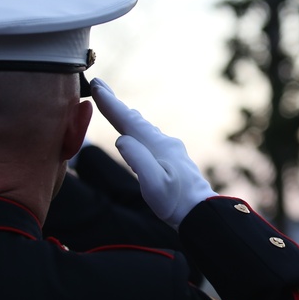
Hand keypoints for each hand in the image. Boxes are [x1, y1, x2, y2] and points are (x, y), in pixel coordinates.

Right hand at [90, 78, 217, 228]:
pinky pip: (148, 138)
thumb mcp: (153, 183)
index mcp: (158, 146)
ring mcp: (169, 151)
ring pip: (142, 128)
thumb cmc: (176, 202)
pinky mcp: (171, 160)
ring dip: (126, 116)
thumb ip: (137, 159)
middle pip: (134, 120)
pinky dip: (137, 129)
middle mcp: (164, 143)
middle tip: (99, 86)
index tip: (96, 85)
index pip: (129, 121)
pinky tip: (137, 133)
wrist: (202, 214)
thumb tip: (121, 139)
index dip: (111, 104)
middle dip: (115, 105)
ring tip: (114, 105)